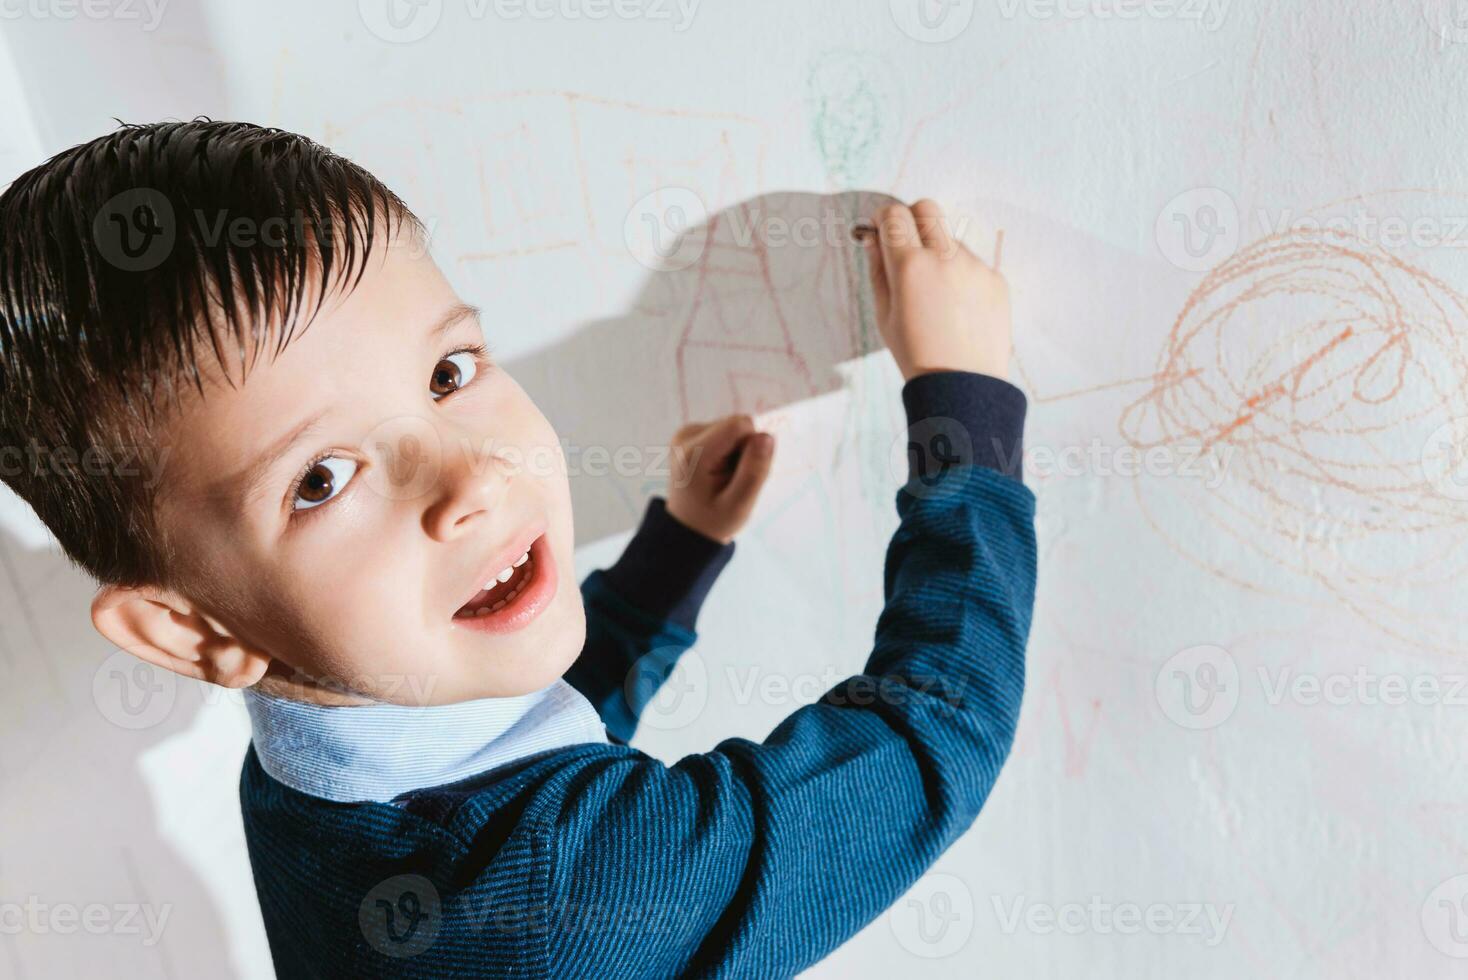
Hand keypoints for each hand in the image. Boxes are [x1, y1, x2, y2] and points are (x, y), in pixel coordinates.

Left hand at [664, 414, 774, 544]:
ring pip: (734, 428)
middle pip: (737, 426)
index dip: (753, 447)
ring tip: (725, 478)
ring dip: (738, 453)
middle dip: (745, 451)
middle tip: (733, 481)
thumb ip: (754, 471)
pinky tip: (719, 472)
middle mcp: (686, 435)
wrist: (687, 528)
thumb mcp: (738, 506)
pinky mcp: (692, 434)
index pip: (740, 426)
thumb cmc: (713, 520)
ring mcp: (687, 433)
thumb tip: (767, 436)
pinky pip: (727, 432)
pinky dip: (730, 452)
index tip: (742, 473)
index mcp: (694, 452)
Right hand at [862, 198, 1010, 381]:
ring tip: (936, 296)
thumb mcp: (884, 315)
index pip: (894, 215)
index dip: (883, 220)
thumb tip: (874, 238)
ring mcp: (975, 266)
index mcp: (910, 267)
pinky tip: (957, 308)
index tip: (882, 230)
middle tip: (906, 247)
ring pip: (950, 239)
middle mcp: (945, 258)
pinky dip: (961, 275)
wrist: (962, 386)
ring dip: (938, 252)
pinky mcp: (995, 279)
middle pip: (927, 208)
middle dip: (912, 219)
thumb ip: (877, 270)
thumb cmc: (916, 354)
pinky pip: (973, 263)